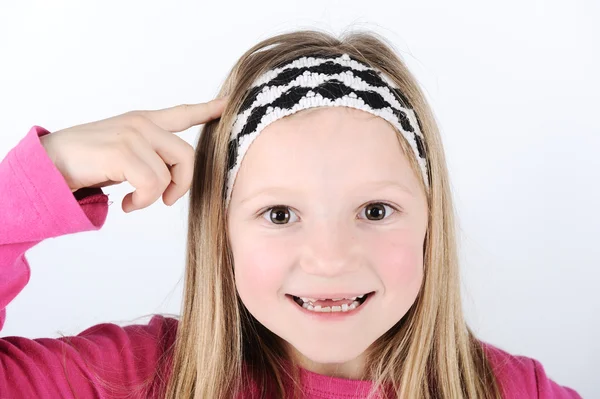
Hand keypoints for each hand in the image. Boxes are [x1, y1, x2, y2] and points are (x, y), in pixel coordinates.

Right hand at [40, 98, 226, 212]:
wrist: (49, 163)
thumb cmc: (87, 162)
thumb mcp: (125, 154)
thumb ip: (150, 156)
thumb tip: (173, 177)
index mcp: (144, 122)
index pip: (182, 114)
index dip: (208, 110)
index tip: (228, 104)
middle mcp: (142, 124)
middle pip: (188, 156)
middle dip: (182, 184)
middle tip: (165, 199)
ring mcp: (133, 135)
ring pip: (169, 174)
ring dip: (154, 197)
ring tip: (135, 201)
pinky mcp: (123, 151)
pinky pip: (153, 184)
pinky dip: (144, 201)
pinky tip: (128, 204)